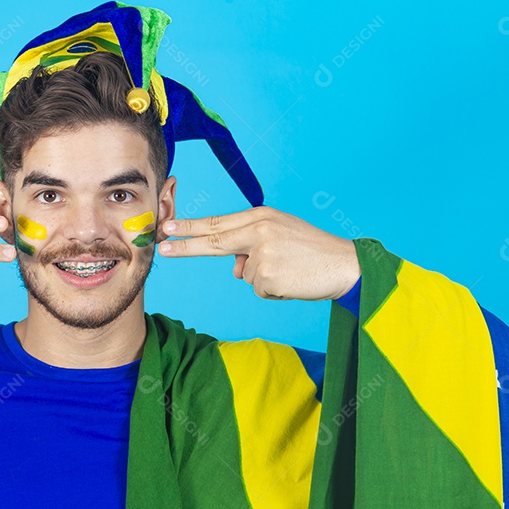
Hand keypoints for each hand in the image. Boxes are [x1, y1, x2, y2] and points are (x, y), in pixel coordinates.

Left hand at [158, 206, 360, 300]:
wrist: (344, 265)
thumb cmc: (312, 251)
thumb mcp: (280, 235)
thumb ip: (251, 244)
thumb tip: (234, 266)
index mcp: (261, 216)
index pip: (218, 223)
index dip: (192, 227)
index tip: (168, 227)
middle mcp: (259, 231)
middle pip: (214, 241)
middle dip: (187, 245)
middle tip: (163, 245)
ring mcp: (262, 254)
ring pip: (244, 275)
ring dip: (263, 280)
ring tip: (290, 270)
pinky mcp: (268, 277)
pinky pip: (259, 290)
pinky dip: (274, 291)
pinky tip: (292, 281)